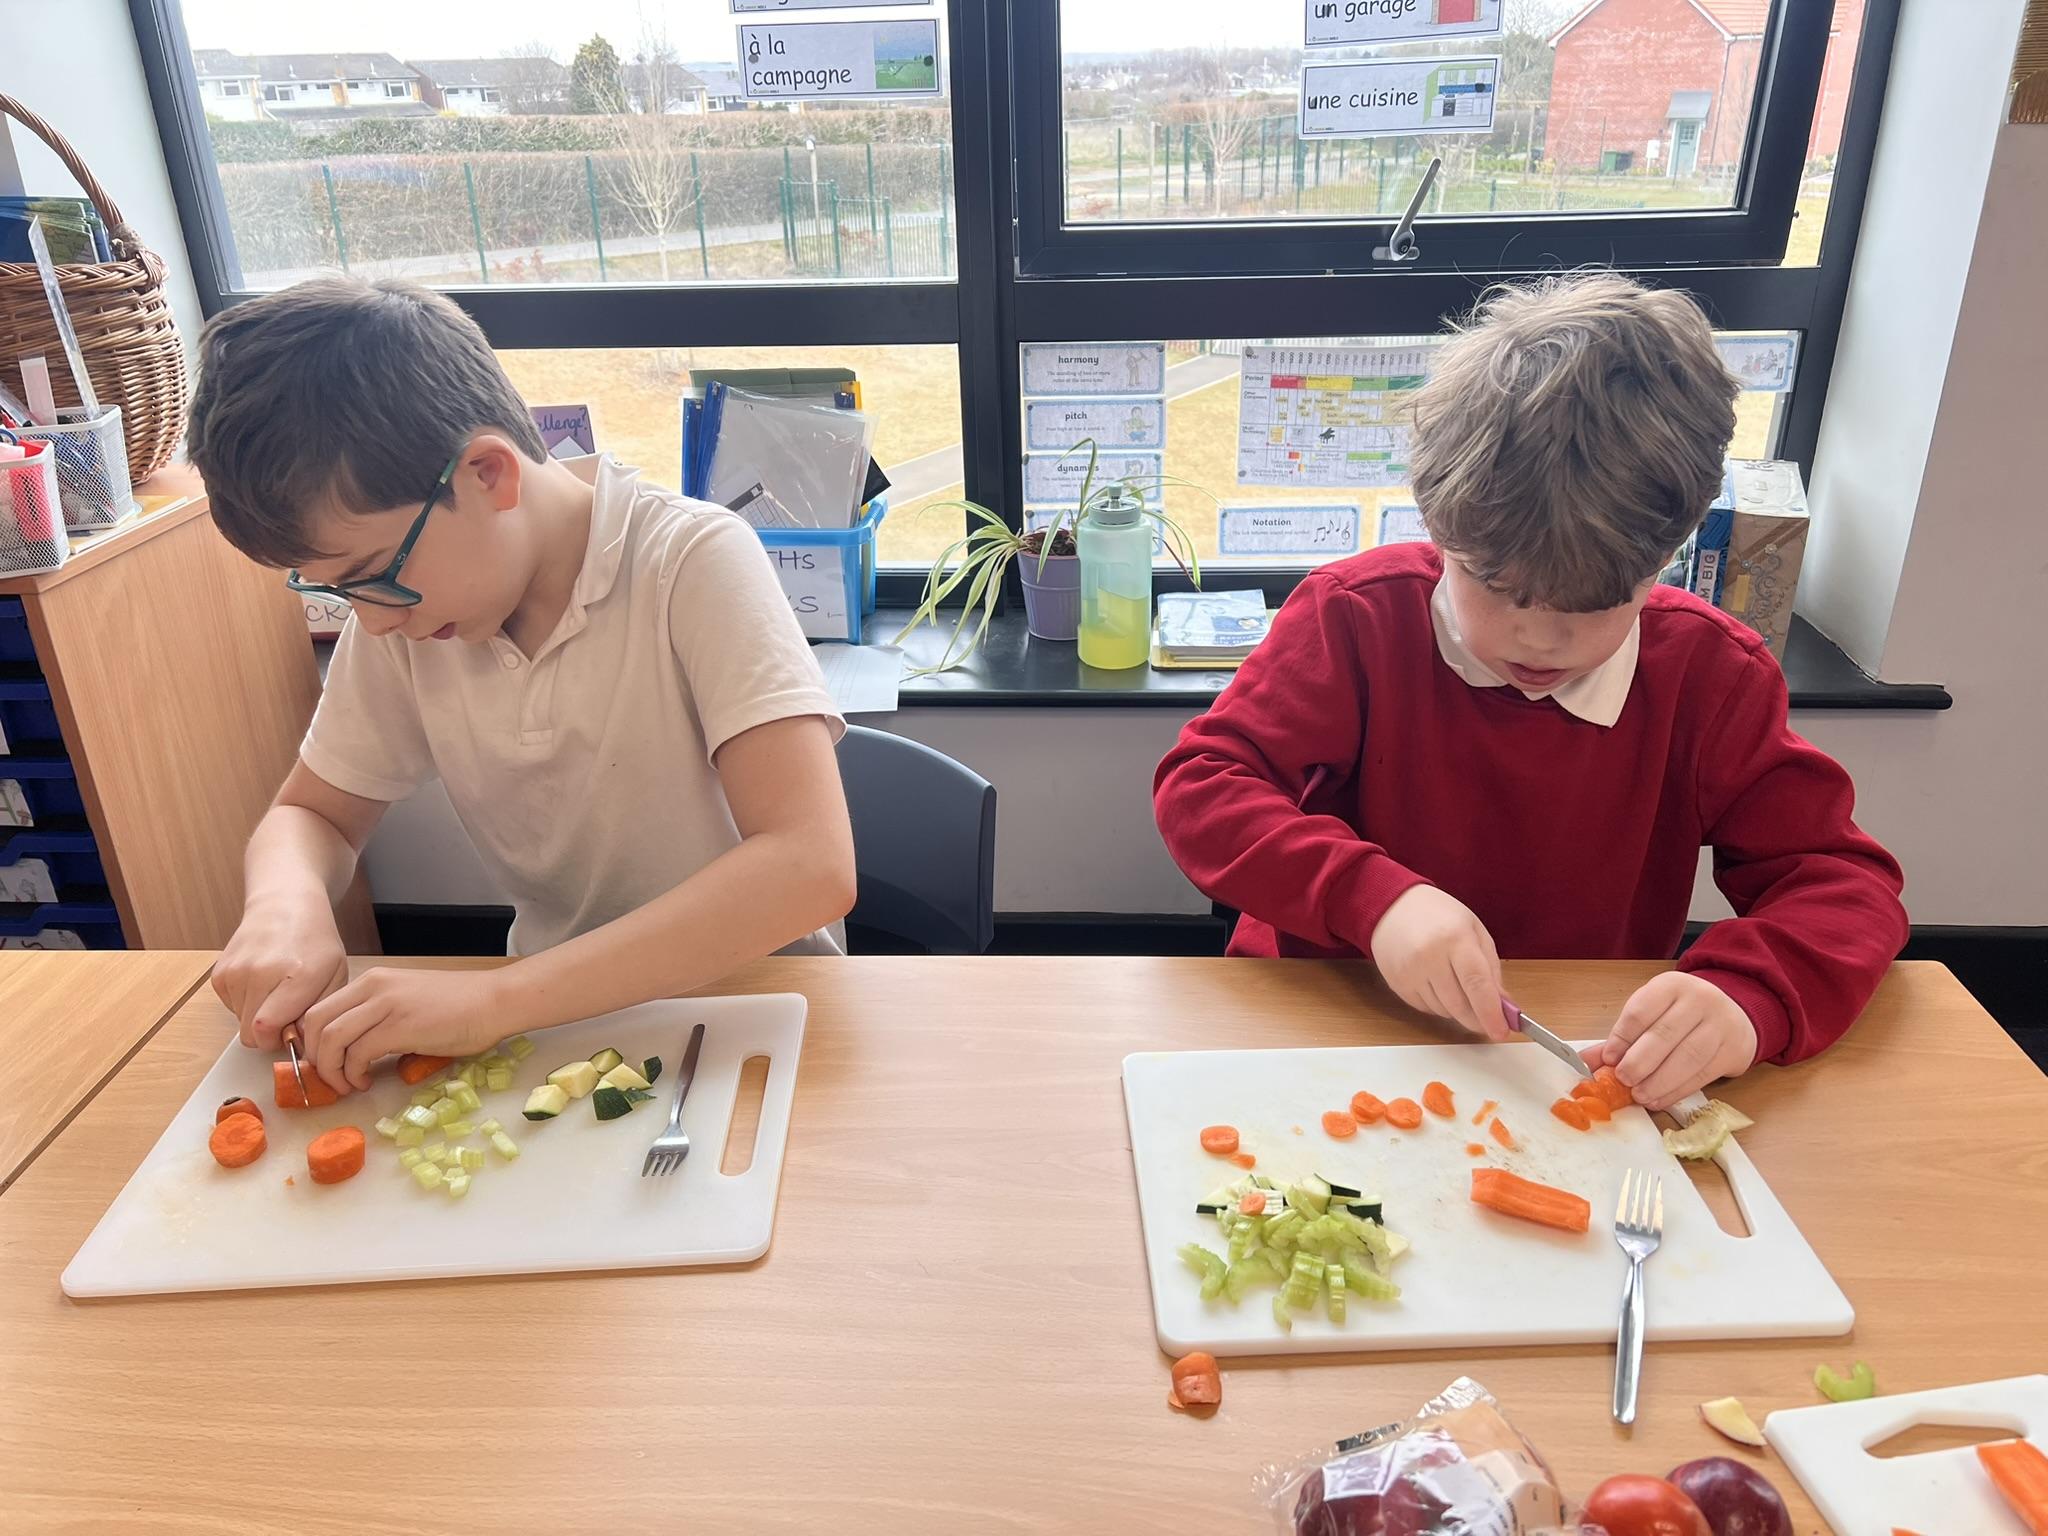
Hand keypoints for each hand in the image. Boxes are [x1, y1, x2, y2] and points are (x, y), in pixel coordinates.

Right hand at [211, 899, 349, 1050]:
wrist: (284, 905)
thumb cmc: (315, 943)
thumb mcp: (335, 976)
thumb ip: (318, 1013)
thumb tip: (296, 1043)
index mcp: (297, 975)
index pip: (267, 1029)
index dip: (279, 1041)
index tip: (293, 1032)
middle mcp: (260, 972)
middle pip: (251, 1033)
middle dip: (271, 1033)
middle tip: (288, 1012)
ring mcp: (236, 971)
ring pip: (241, 1023)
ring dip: (259, 1016)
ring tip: (277, 990)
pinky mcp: (220, 973)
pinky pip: (231, 1007)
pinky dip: (246, 1003)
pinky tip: (262, 982)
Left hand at [299, 967, 507, 1093]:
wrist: (495, 1003)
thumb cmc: (459, 1008)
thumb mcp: (406, 1004)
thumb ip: (377, 1019)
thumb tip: (351, 1052)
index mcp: (372, 981)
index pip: (319, 1009)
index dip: (311, 1041)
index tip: (323, 1063)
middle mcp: (372, 987)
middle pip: (315, 1023)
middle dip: (313, 1057)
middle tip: (329, 1077)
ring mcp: (385, 1004)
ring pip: (330, 1039)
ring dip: (331, 1070)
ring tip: (348, 1084)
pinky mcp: (400, 1026)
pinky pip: (357, 1053)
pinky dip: (354, 1073)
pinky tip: (367, 1081)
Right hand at [1368, 885, 1511, 1040]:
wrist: (1393, 907)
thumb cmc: (1438, 915)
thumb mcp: (1474, 930)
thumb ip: (1491, 968)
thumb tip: (1504, 1006)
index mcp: (1455, 938)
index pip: (1477, 983)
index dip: (1491, 1012)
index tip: (1501, 1031)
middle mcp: (1429, 956)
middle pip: (1460, 1005)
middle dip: (1477, 1019)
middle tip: (1488, 1021)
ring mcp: (1410, 972)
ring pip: (1444, 1011)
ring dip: (1457, 1009)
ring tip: (1455, 983)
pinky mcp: (1397, 984)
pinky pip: (1426, 1009)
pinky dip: (1438, 1005)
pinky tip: (1436, 983)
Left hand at [1594, 972, 1757, 1110]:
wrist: (1734, 1017)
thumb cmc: (1683, 1016)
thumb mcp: (1653, 1014)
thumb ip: (1621, 1037)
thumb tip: (1586, 1062)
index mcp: (1671, 986)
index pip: (1641, 1010)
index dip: (1622, 1037)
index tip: (1609, 1060)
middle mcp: (1699, 1000)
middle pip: (1664, 1034)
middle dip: (1640, 1062)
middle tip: (1623, 1080)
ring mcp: (1719, 1025)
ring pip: (1687, 1056)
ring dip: (1659, 1081)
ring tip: (1639, 1095)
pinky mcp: (1732, 1051)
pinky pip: (1703, 1074)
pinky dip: (1677, 1091)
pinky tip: (1659, 1100)